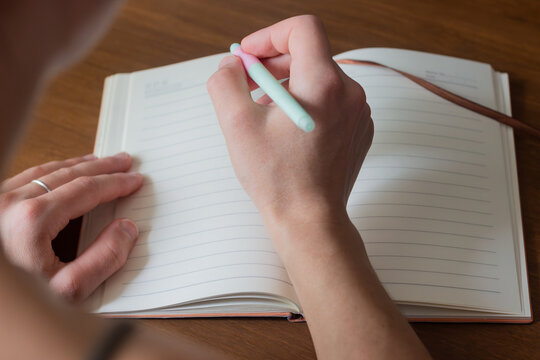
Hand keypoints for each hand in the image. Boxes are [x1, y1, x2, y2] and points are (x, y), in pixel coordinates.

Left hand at [0, 153, 142, 301]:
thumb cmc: (19, 302)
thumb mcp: (67, 292)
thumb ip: (104, 260)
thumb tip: (127, 229)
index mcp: (33, 219)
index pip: (87, 190)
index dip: (116, 183)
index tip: (135, 179)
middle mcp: (11, 202)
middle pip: (68, 174)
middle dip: (101, 166)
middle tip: (123, 161)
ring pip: (45, 172)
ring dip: (76, 165)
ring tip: (97, 162)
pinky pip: (25, 178)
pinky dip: (51, 172)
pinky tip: (60, 174)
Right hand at [207, 15, 372, 228]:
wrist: (310, 221)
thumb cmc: (277, 179)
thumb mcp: (237, 125)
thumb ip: (226, 82)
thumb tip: (231, 66)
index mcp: (323, 83)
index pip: (303, 29)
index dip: (270, 36)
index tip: (249, 57)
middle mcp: (350, 93)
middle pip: (309, 55)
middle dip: (272, 66)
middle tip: (247, 88)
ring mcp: (358, 113)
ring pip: (318, 80)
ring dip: (287, 88)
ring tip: (264, 117)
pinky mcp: (358, 131)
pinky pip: (330, 103)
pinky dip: (305, 106)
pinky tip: (287, 134)